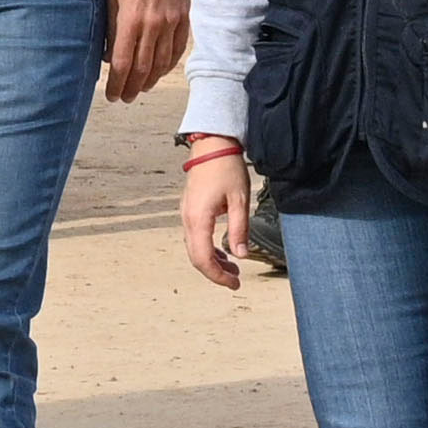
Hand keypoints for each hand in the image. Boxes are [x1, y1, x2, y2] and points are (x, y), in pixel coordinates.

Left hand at [103, 0, 190, 101]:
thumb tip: (110, 54)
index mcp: (131, 19)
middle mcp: (153, 24)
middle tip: (124, 97)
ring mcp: (172, 21)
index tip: (111, 94)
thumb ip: (112, 27)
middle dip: (132, 87)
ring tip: (140, 88)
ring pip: (162, 62)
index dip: (116, 83)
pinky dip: (168, 64)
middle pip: (142, 68)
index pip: (122, 63)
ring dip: (150, 79)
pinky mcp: (184, 15)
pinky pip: (177, 48)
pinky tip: (160, 70)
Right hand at [180, 140, 251, 290]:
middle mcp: (187, 218)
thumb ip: (239, 230)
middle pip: (196, 257)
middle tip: (236, 280)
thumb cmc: (226, 168)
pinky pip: (194, 236)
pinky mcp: (190, 209)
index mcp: (198, 218)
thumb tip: (241, 255)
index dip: (218, 276)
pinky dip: (207, 248)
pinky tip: (223, 250)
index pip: (203, 258)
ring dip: (212, 261)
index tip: (235, 284)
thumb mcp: (239, 200)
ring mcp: (186, 213)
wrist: (212, 144)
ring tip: (233, 268)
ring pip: (194, 247)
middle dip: (215, 272)